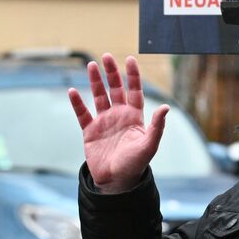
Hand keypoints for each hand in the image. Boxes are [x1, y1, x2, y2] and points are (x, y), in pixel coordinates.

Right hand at [68, 53, 168, 192]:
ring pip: (99, 97)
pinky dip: (77, 103)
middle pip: (115, 89)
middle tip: (106, 57)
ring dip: (95, 82)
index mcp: (134, 117)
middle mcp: (119, 116)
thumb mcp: (149, 145)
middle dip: (111, 73)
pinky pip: (82, 114)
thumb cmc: (135, 164)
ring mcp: (103, 122)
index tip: (130, 59)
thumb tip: (165, 107)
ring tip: (91, 65)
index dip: (132, 75)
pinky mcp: (90, 131)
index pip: (134, 91)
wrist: (116, 181)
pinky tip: (73, 91)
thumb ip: (157, 126)